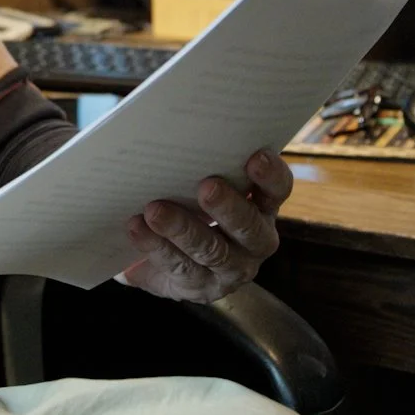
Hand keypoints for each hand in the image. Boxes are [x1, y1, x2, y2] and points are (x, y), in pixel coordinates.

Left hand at [121, 149, 292, 303]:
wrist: (162, 256)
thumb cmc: (187, 204)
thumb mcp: (198, 182)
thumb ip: (198, 162)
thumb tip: (171, 127)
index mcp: (262, 207)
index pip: (277, 190)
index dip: (271, 175)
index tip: (255, 156)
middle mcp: (255, 241)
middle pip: (249, 226)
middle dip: (228, 207)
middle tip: (206, 186)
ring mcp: (230, 269)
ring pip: (212, 251)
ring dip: (182, 229)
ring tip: (154, 210)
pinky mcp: (200, 287)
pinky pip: (179, 268)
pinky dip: (156, 247)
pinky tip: (137, 228)